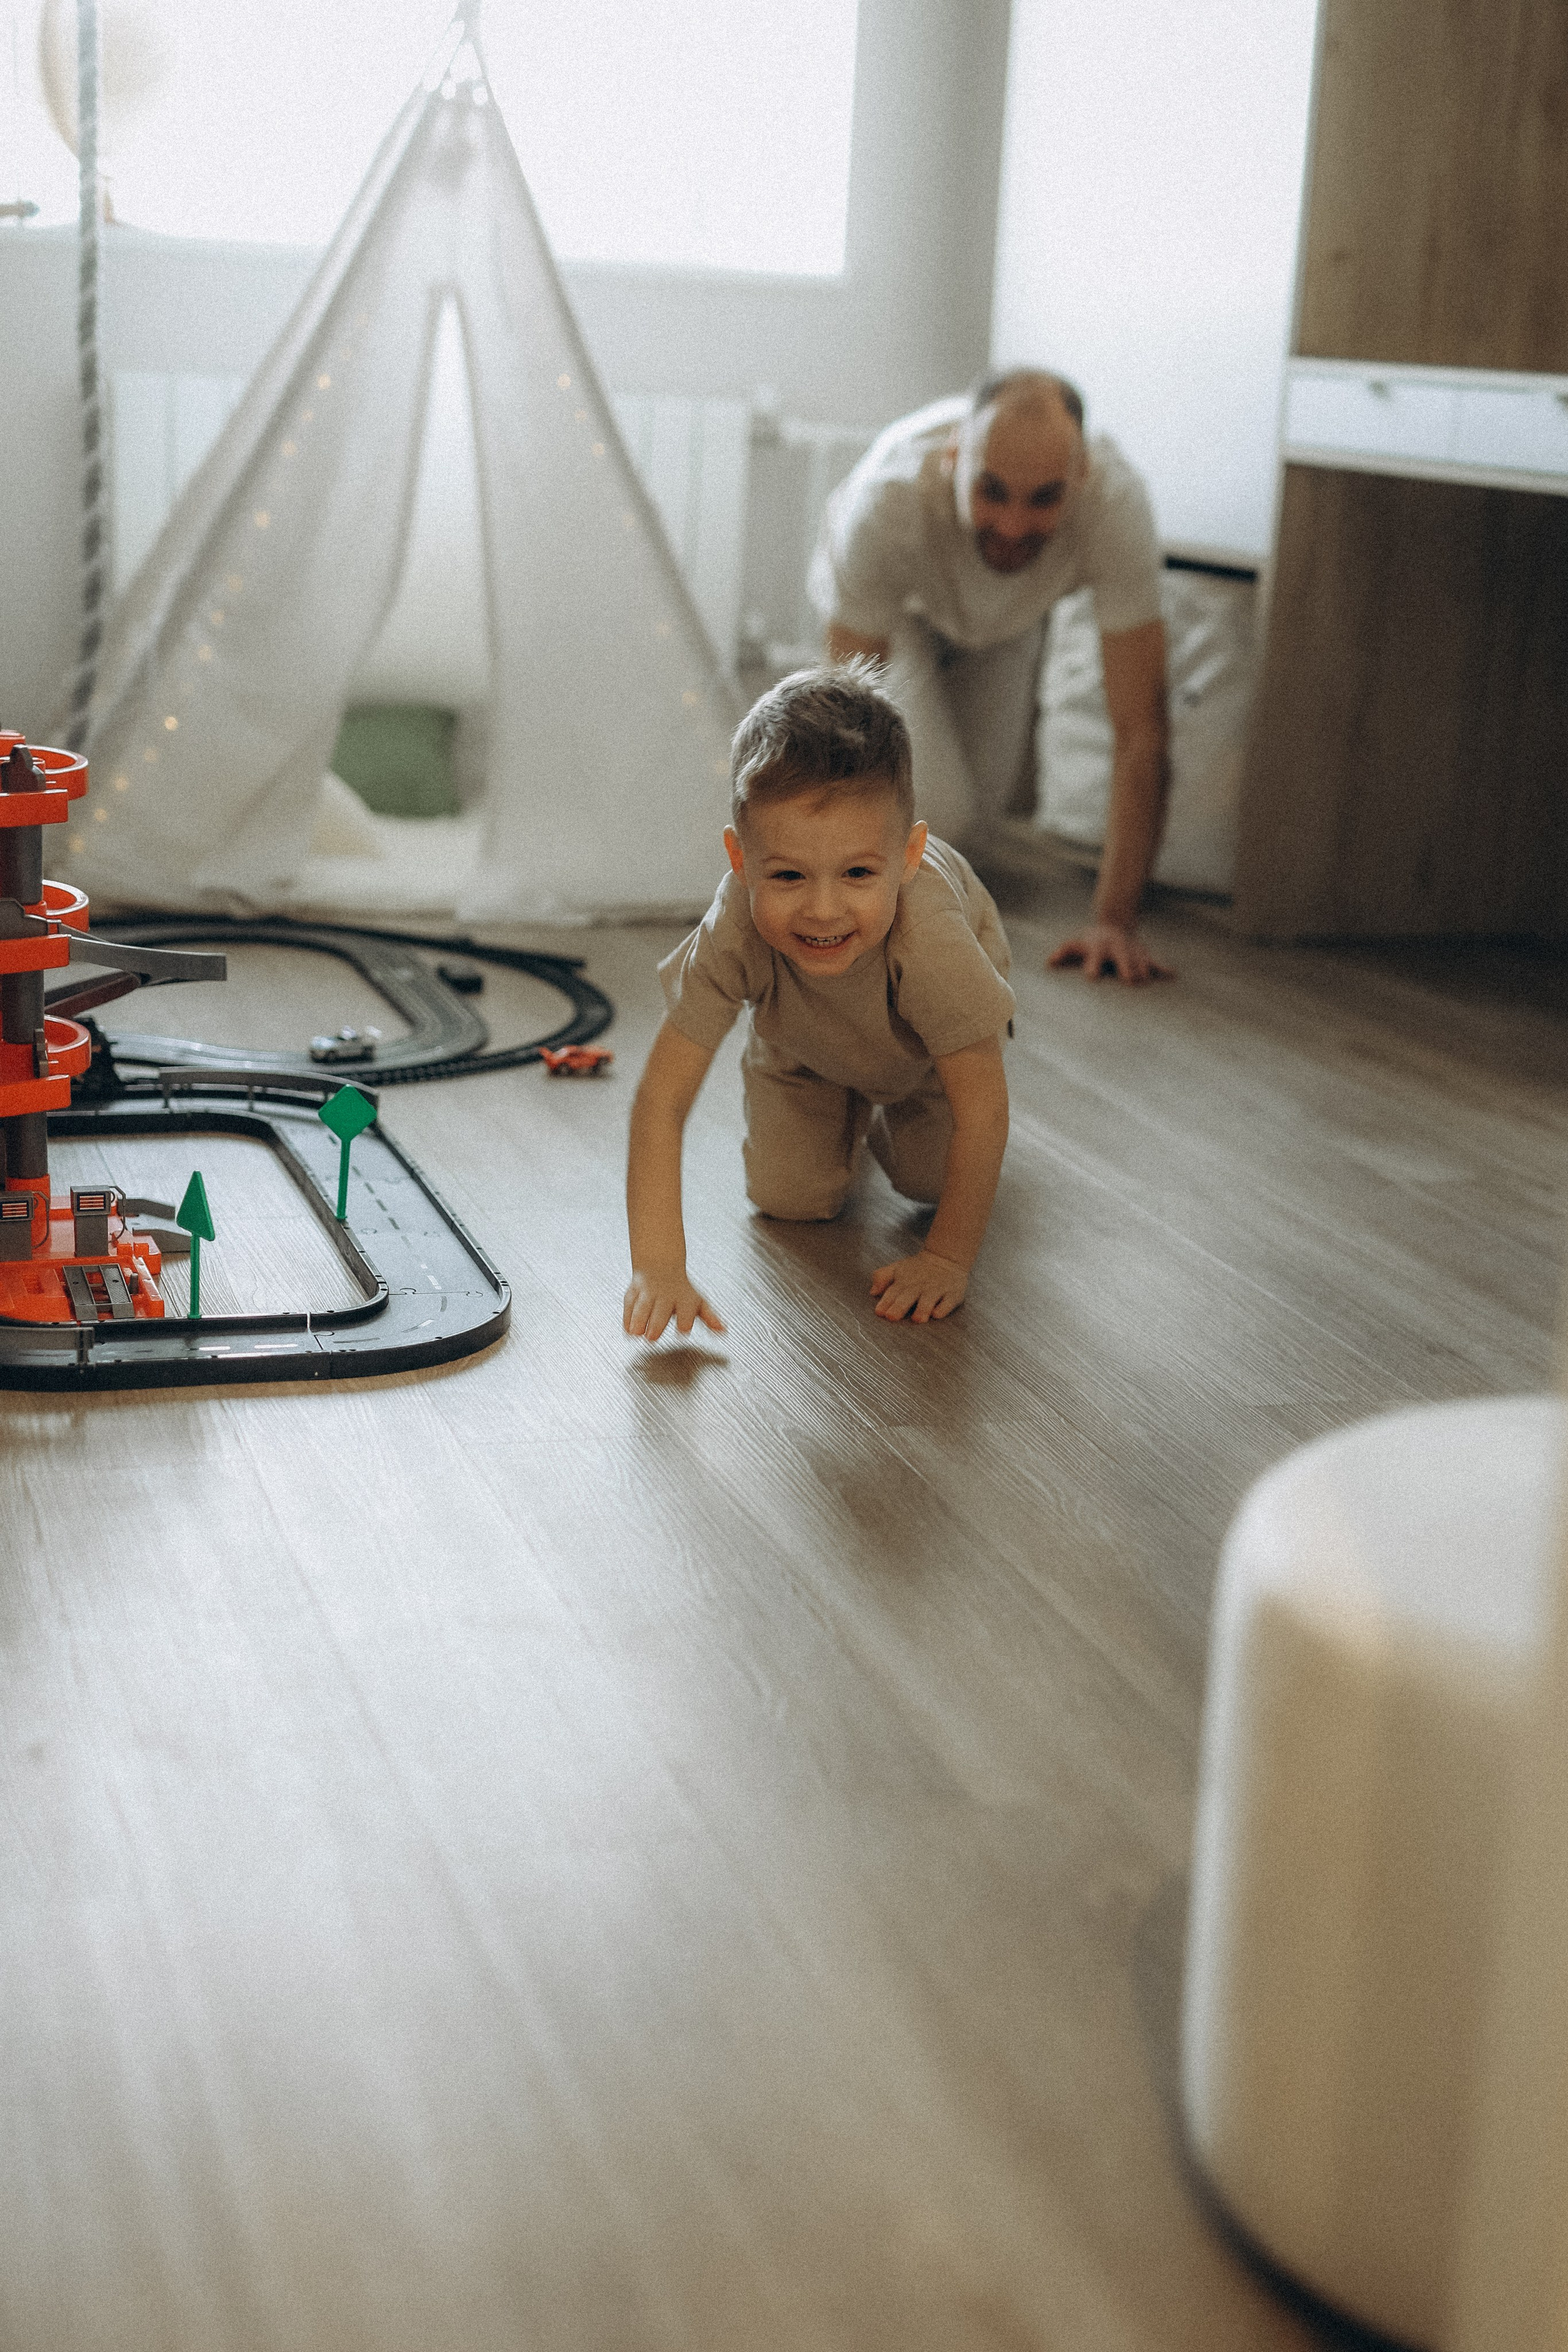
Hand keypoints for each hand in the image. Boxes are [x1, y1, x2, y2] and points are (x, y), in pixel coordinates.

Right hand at [624, 1267, 724, 1342]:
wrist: (660, 1265)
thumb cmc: (682, 1290)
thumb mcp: (699, 1302)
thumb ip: (710, 1318)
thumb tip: (723, 1330)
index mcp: (684, 1299)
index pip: (686, 1312)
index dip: (685, 1321)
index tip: (683, 1329)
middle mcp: (665, 1295)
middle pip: (661, 1310)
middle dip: (656, 1323)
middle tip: (652, 1336)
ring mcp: (648, 1293)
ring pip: (642, 1306)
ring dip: (638, 1320)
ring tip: (636, 1333)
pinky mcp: (633, 1293)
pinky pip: (629, 1303)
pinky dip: (627, 1316)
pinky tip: (628, 1329)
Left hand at [869, 1248, 967, 1323]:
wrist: (945, 1257)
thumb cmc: (918, 1268)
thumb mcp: (897, 1268)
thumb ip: (881, 1277)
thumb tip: (872, 1291)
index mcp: (904, 1281)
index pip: (892, 1292)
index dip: (886, 1302)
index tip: (880, 1312)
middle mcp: (919, 1286)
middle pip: (908, 1296)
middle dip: (900, 1306)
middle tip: (892, 1316)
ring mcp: (937, 1289)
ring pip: (929, 1300)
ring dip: (923, 1309)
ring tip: (917, 1319)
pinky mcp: (953, 1294)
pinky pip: (948, 1302)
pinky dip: (943, 1308)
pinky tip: (937, 1314)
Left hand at [1048, 922, 1171, 983]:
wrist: (1115, 922)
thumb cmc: (1091, 941)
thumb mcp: (1077, 943)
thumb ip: (1063, 952)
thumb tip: (1049, 963)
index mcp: (1099, 948)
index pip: (1095, 957)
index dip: (1093, 966)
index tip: (1092, 976)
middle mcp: (1117, 949)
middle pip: (1123, 959)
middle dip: (1126, 967)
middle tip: (1130, 979)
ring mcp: (1132, 952)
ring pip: (1140, 961)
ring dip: (1144, 970)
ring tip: (1146, 980)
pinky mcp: (1144, 954)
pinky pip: (1155, 961)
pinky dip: (1163, 968)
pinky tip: (1172, 975)